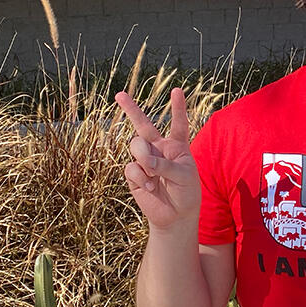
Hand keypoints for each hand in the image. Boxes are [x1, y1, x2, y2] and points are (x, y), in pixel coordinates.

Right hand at [115, 88, 200, 229]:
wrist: (175, 215)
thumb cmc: (186, 193)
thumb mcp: (183, 176)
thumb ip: (165, 165)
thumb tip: (143, 161)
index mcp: (177, 146)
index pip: (178, 124)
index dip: (177, 107)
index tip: (177, 90)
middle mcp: (159, 149)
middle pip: (143, 125)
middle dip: (131, 109)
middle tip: (119, 94)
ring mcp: (144, 160)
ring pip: (136, 146)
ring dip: (144, 158)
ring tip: (153, 175)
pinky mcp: (134, 174)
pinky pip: (131, 167)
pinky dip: (141, 177)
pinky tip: (150, 187)